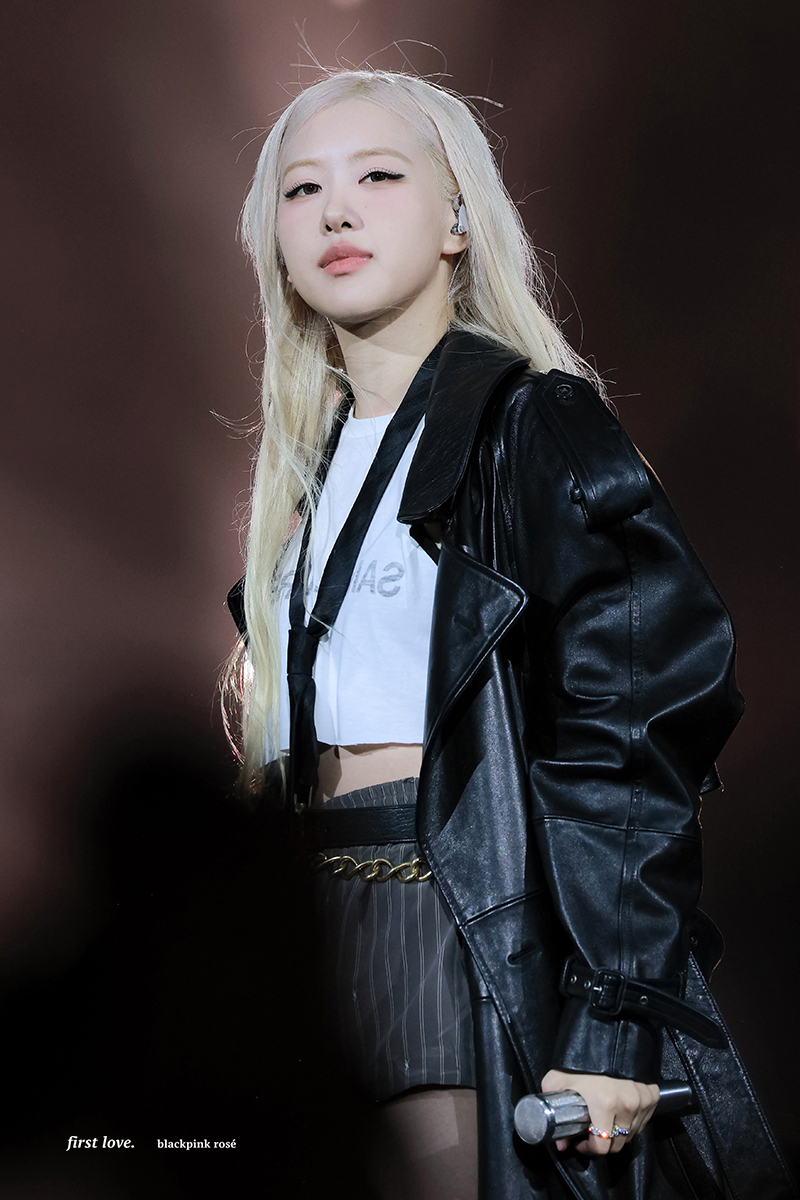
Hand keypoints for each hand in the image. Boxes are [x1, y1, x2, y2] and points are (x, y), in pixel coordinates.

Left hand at [540, 1069, 659, 1155]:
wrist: (604, 1042)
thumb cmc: (580, 1063)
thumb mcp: (557, 1079)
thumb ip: (552, 1107)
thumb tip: (560, 1142)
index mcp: (605, 1103)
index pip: (603, 1145)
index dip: (589, 1148)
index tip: (581, 1142)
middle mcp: (627, 1104)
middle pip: (618, 1143)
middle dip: (603, 1142)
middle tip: (592, 1132)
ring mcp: (642, 1101)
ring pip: (631, 1134)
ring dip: (618, 1133)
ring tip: (605, 1121)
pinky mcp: (652, 1096)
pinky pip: (643, 1122)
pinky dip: (633, 1122)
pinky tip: (620, 1113)